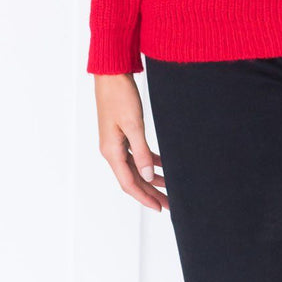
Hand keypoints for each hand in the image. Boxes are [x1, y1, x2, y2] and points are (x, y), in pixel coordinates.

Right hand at [93, 73, 168, 211]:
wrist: (112, 74)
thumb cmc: (120, 95)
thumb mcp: (134, 124)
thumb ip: (141, 151)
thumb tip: (147, 175)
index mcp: (112, 151)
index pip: (129, 182)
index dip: (145, 197)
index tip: (159, 207)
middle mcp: (112, 150)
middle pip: (133, 179)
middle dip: (151, 192)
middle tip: (169, 204)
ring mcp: (116, 143)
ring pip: (135, 168)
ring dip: (150, 179)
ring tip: (168, 189)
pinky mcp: (122, 134)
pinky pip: (136, 155)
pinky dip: (149, 162)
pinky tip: (163, 165)